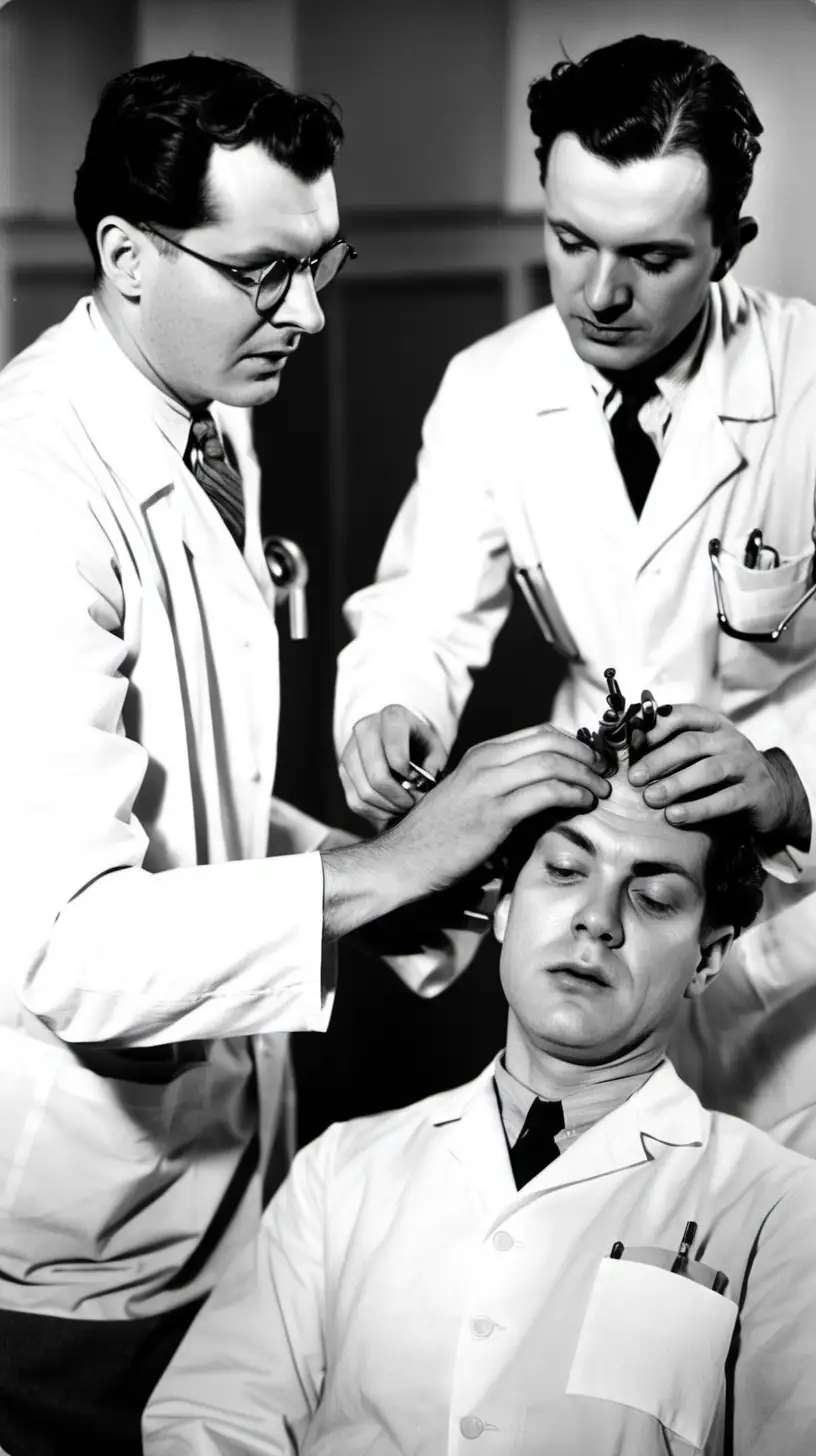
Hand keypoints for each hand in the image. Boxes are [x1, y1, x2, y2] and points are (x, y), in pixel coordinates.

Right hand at [339, 705, 448, 824]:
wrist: (395, 737)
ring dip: (387, 807)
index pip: (395, 752)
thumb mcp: (434, 747)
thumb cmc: (419, 744)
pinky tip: (389, 810)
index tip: (418, 783)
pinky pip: (355, 801)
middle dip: (398, 797)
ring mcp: (349, 750)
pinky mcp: (343, 770)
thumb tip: (425, 781)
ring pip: (364, 792)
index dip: (408, 775)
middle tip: (412, 804)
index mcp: (392, 717)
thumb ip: (434, 763)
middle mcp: (365, 728)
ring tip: (403, 808)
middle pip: (377, 776)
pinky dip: (375, 812)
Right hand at [380, 723, 610, 898]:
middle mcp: (485, 762)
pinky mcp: (495, 813)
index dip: (573, 743)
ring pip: (553, 761)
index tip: (591, 761)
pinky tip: (583, 803)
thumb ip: (499, 785)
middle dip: (586, 754)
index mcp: (480, 754)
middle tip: (603, 773)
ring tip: (600, 790)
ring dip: (586, 774)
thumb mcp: (468, 797)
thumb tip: (541, 788)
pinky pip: (547, 791)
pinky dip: (574, 793)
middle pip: (551, 740)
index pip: (539, 733)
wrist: (404, 860)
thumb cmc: (437, 836)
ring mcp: (489, 785)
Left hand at [627, 704, 803, 839]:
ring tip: (651, 798)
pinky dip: (698, 808)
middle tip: (634, 778)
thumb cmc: (722, 775)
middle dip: (658, 760)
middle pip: (690, 743)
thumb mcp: (700, 756)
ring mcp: (746, 764)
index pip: (682, 715)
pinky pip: (725, 799)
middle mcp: (730, 739)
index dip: (655, 727)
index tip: (631, 744)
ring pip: (708, 770)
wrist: (770, 797)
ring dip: (676, 784)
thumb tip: (624, 754)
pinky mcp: (756, 791)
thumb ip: (670, 750)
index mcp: (713, 725)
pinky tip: (675, 815)